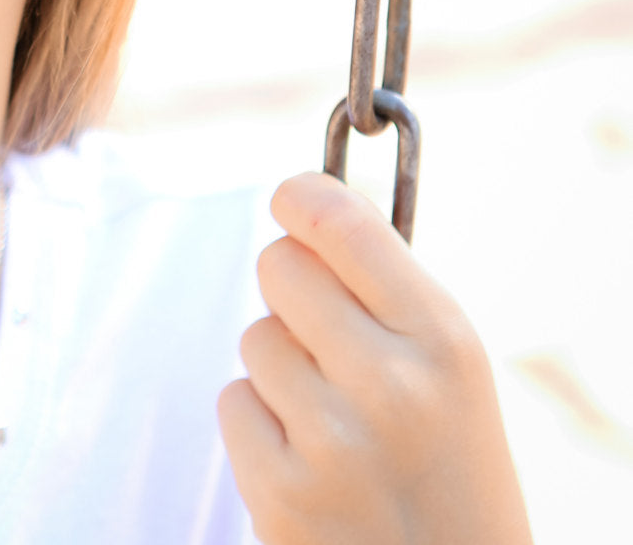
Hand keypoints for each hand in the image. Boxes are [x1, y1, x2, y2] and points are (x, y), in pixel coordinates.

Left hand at [217, 172, 532, 544]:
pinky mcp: (280, 490)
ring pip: (255, 337)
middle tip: (327, 336)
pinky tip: (310, 463)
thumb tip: (305, 199)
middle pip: (279, 265)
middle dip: (292, 290)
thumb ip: (385, 291)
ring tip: (335, 420)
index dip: (303, 195)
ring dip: (280, 369)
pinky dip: (260, 426)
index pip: (344, 224)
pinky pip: (235, 401)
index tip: (291, 197)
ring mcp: (332, 440)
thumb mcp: (451, 370)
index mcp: (443, 340)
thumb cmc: (446, 463)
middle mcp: (391, 384)